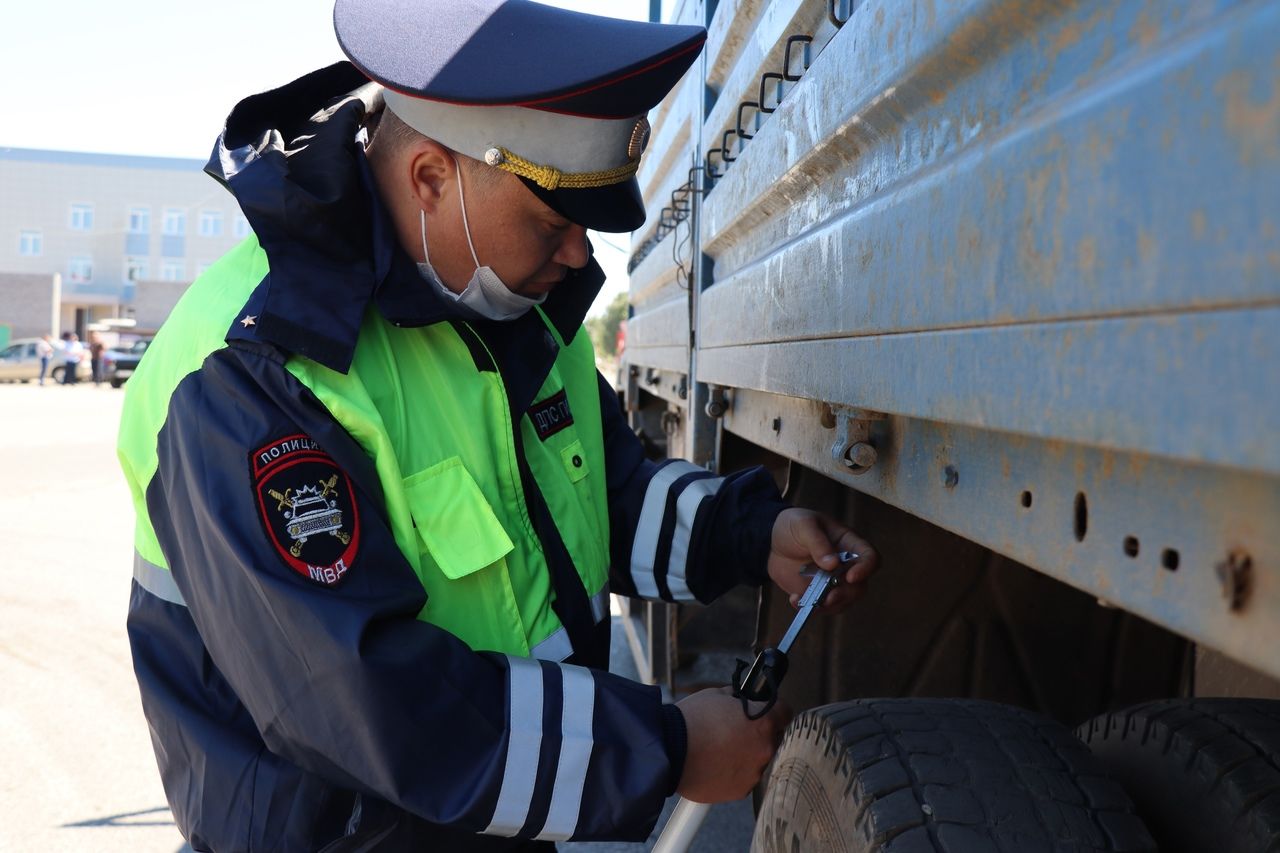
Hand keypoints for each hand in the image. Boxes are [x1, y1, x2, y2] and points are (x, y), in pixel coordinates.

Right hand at [675, 687, 792, 802]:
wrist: (668, 751)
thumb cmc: (690, 720)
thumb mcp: (717, 695)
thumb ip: (738, 699)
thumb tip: (743, 699)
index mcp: (763, 722)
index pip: (786, 712)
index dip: (775, 708)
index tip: (767, 709)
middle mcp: (764, 749)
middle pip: (773, 738)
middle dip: (759, 733)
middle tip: (737, 730)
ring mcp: (753, 773)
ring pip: (758, 760)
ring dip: (746, 754)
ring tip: (720, 749)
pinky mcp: (740, 791)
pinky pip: (744, 778)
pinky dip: (734, 772)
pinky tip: (716, 764)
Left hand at [766, 508, 877, 612]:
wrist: (772, 541)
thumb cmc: (794, 525)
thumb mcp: (804, 525)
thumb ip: (818, 542)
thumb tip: (833, 563)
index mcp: (849, 544)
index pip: (870, 557)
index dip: (866, 569)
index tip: (851, 577)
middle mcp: (846, 566)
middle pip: (859, 586)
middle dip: (846, 594)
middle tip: (829, 597)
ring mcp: (833, 582)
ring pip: (843, 601)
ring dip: (829, 606)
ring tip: (809, 602)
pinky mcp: (818, 593)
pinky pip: (821, 607)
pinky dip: (810, 608)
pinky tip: (794, 599)